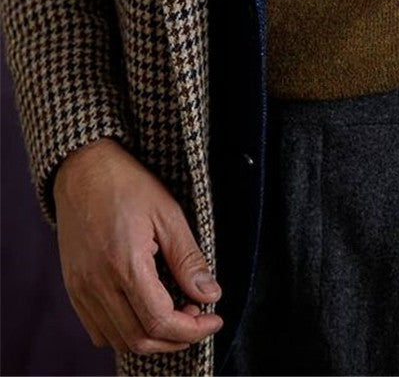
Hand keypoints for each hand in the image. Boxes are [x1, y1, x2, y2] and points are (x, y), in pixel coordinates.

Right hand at [52, 137, 223, 355]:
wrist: (83, 169)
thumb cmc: (127, 184)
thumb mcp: (168, 214)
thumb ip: (188, 259)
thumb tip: (210, 295)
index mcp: (124, 264)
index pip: (160, 321)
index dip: (192, 329)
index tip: (214, 318)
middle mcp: (97, 285)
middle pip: (139, 339)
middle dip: (176, 338)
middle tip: (199, 315)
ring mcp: (81, 289)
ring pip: (117, 339)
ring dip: (152, 337)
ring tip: (176, 311)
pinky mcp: (73, 288)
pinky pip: (98, 329)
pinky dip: (125, 332)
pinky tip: (146, 311)